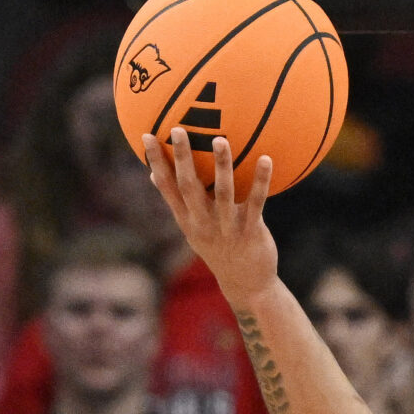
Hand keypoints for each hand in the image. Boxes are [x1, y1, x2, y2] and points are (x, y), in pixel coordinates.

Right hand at [141, 130, 278, 303]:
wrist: (246, 284)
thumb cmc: (218, 250)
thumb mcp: (192, 230)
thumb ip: (177, 203)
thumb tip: (152, 175)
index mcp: (187, 220)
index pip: (167, 187)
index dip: (156, 162)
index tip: (147, 136)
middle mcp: (203, 223)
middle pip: (189, 186)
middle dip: (183, 157)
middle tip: (178, 129)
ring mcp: (227, 227)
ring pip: (223, 192)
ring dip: (221, 165)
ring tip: (220, 139)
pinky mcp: (251, 231)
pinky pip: (256, 202)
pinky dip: (261, 181)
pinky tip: (266, 159)